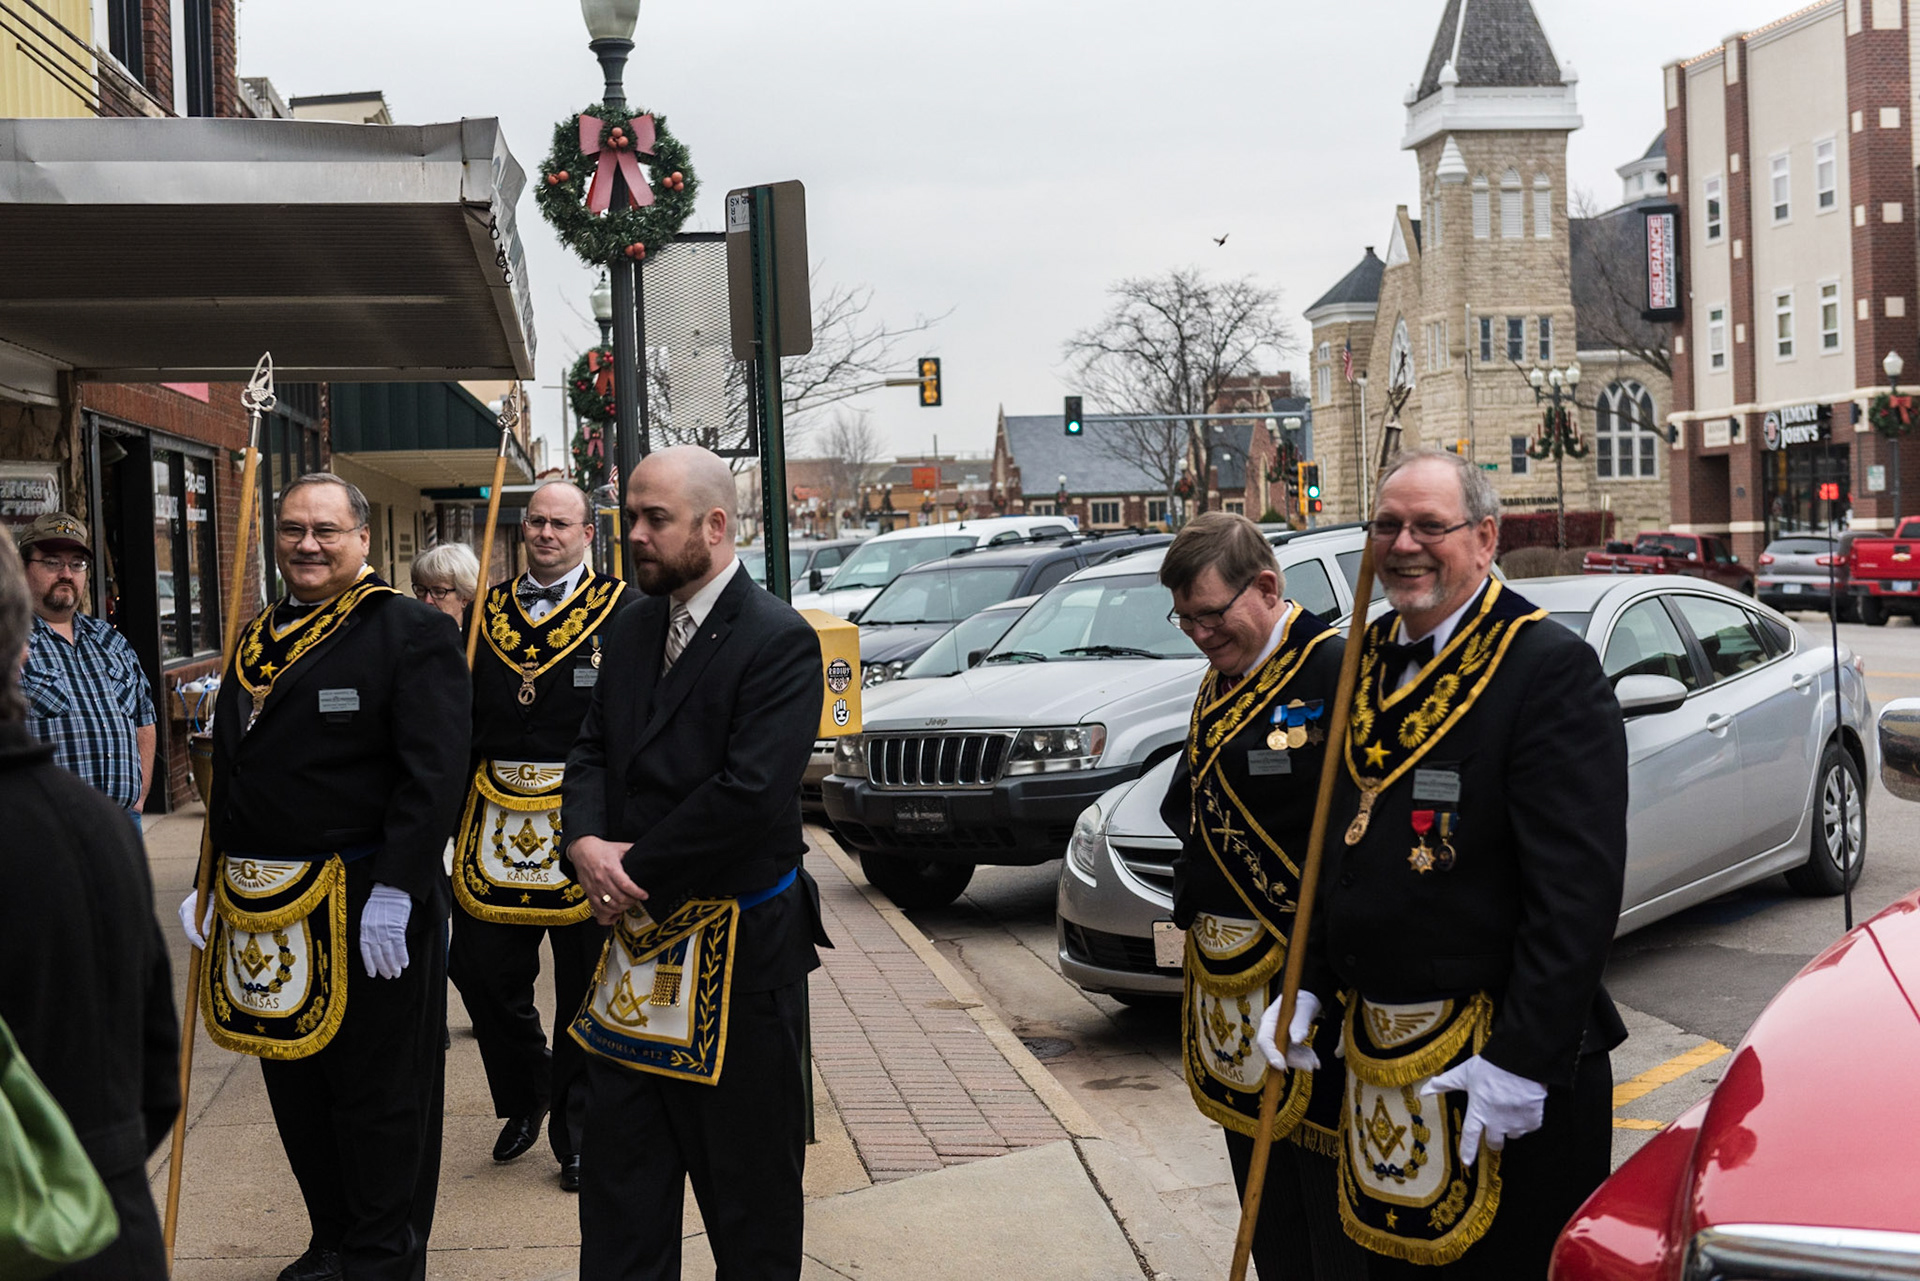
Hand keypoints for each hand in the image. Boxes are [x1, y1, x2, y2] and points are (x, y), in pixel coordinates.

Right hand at [178, 890, 213, 949]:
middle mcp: (184, 912)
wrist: (211, 881)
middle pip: (190, 931)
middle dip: (198, 941)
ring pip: (193, 930)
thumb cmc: (213, 889)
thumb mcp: (213, 901)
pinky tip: (208, 940)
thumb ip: (209, 917)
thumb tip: (207, 935)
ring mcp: (186, 915)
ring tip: (209, 948)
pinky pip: (195, 927)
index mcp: (186, 908)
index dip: (196, 940)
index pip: (189, 928)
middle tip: (208, 951)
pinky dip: (201, 933)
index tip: (204, 948)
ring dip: (200, 938)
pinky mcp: (191, 916)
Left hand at [358, 883, 412, 978]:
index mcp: (364, 929)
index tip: (373, 974)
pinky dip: (402, 956)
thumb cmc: (381, 902)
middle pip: (377, 954)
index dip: (369, 964)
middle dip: (383, 967)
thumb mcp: (369, 916)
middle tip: (389, 976)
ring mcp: (384, 929)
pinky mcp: (396, 926)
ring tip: (397, 973)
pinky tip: (405, 963)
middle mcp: (373, 931)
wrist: (391, 888)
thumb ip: (370, 931)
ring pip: (388, 952)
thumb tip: (374, 945)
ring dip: (393, 965)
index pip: (365, 951)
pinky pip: (399, 945)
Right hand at [570, 836, 645, 924]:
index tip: (644, 895)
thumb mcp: (620, 847)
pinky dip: (608, 915)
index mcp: (610, 868)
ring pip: (610, 906)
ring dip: (622, 908)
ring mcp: (595, 888)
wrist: (581, 850)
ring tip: (628, 905)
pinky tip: (615, 913)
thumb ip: (634, 850)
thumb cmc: (601, 849)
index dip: (637, 893)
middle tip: (637, 900)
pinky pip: (599, 910)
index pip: (625, 885)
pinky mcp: (589, 894)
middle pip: (620, 898)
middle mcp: (602, 880)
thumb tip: (649, 852)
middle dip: (632, 902)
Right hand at [1255, 990, 1322, 1072]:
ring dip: (1300, 1061)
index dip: (1271, 1054)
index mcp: (1269, 1020)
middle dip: (1292, 1061)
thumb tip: (1297, 1040)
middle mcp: (1271, 1031)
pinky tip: (1315, 1060)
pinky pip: (1294, 1055)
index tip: (1282, 1066)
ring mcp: (1279, 1038)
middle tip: (1309, 1066)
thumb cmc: (1303, 1000)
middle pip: (1276, 1051)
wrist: (1307, 1000)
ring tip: (1315, 1062)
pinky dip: (1304, 1058)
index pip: (1264, 1040)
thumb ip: (1299, 1023)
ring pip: (1286, 1056)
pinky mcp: (1287, 1044)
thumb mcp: (1304, 1008)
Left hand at [1421, 1055, 1547, 1165]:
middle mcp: (1496, 1122)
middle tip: (1495, 1124)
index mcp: (1478, 1111)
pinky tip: (1524, 1105)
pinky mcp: (1532, 1120)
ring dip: (1511, 1126)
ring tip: (1511, 1107)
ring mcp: (1515, 1123)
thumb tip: (1424, 1091)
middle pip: (1495, 1143)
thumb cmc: (1490, 1067)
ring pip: (1513, 1134)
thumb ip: (1445, 1084)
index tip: (1467, 1162)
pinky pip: (1529, 1127)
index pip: (1470, 1136)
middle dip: (1494, 1138)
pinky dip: (1527, 1119)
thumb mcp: (1464, 1073)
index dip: (1468, 1150)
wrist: (1519, 1061)